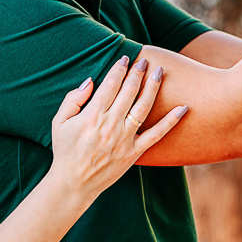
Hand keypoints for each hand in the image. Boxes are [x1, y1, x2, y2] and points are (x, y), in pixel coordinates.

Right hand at [48, 57, 186, 205]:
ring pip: (143, 108)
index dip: (119, 69)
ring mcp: (124, 139)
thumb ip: (73, 99)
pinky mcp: (134, 152)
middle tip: (145, 61)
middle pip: (129, 92)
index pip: (110, 85)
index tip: (126, 58)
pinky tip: (183, 108)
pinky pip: (156, 135)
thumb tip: (91, 81)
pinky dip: (171, 121)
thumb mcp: (59, 122)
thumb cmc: (65, 150)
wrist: (74, 183)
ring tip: (160, 72)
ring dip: (153, 88)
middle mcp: (110, 125)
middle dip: (138, 73)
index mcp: (92, 116)